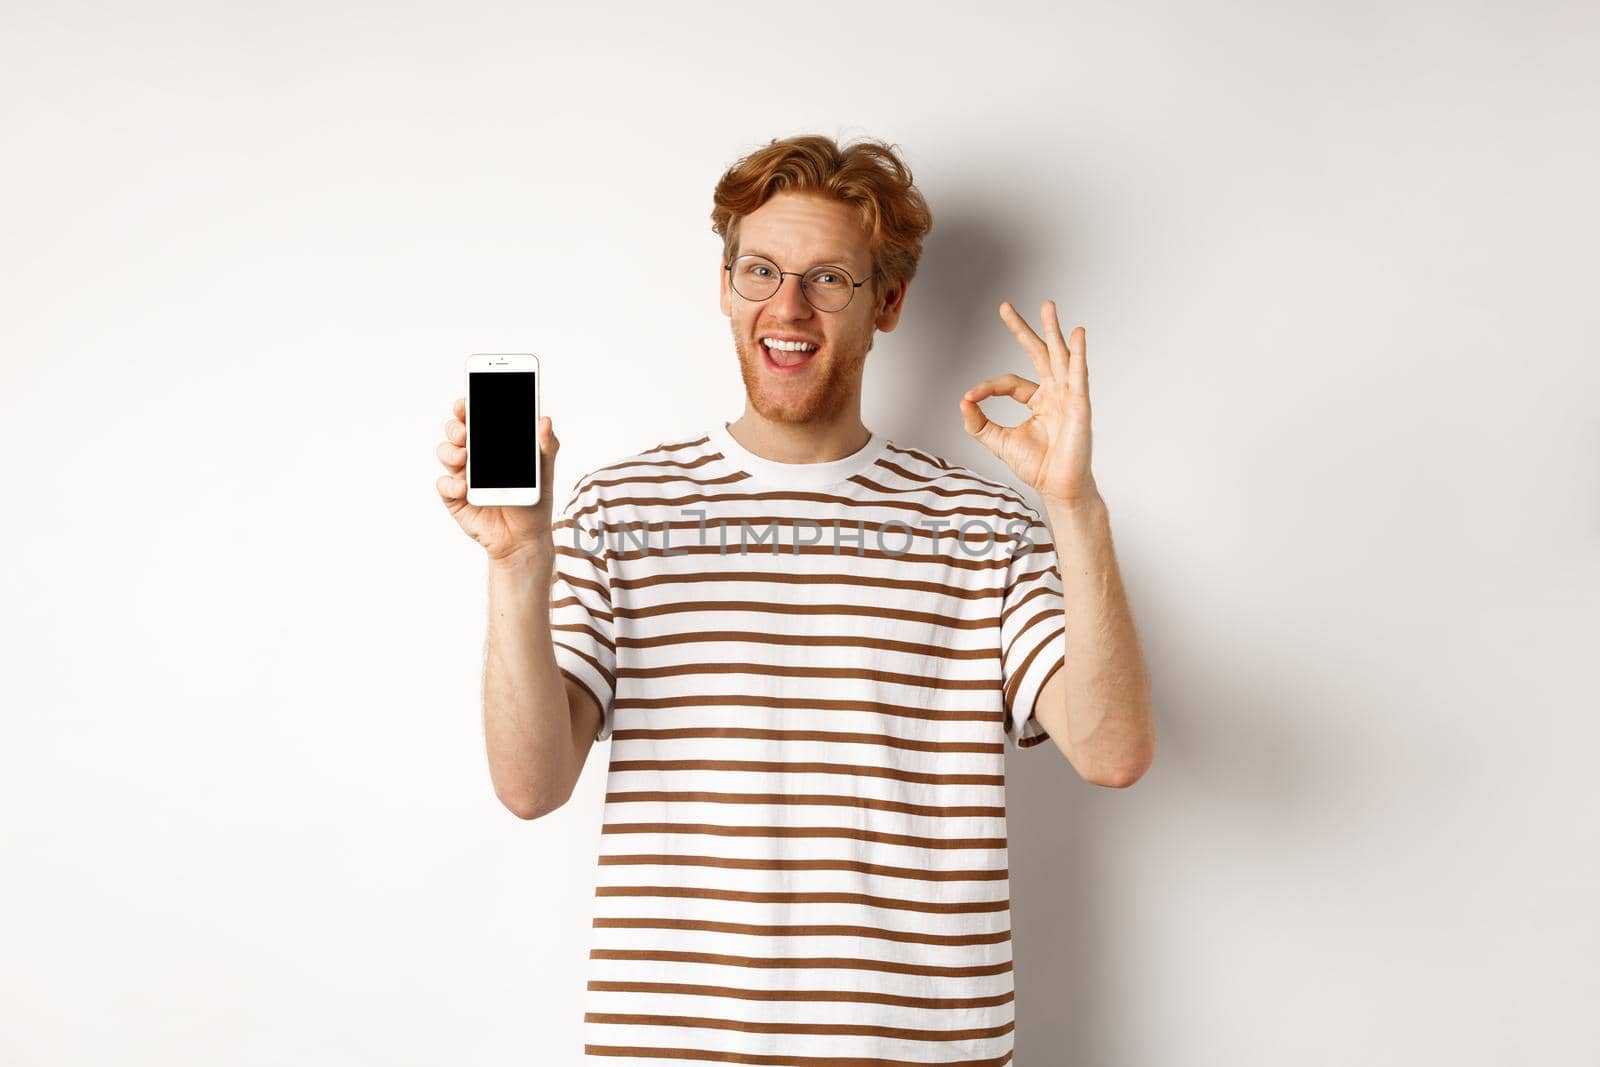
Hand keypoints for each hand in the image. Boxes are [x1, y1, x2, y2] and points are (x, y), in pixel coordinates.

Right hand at [436, 396, 558, 565]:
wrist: (526, 537)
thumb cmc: (533, 501)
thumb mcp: (544, 473)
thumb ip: (546, 446)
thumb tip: (545, 420)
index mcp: (492, 444)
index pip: (476, 418)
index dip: (468, 407)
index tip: (467, 400)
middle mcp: (473, 456)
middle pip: (455, 431)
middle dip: (456, 426)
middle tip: (466, 431)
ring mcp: (462, 475)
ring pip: (445, 453)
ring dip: (450, 451)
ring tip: (464, 456)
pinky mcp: (455, 498)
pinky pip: (444, 486)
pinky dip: (451, 484)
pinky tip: (464, 486)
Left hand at [960, 300, 1098, 508]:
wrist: (1057, 486)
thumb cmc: (1038, 466)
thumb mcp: (998, 440)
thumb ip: (978, 422)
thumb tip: (963, 401)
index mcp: (1038, 401)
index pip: (1010, 382)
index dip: (988, 387)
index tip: (971, 396)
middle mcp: (1054, 393)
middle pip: (1038, 354)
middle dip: (1023, 330)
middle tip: (1006, 307)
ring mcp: (1068, 396)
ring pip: (1059, 356)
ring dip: (1053, 331)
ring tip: (1047, 306)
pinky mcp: (1079, 404)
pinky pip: (1078, 374)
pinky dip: (1078, 353)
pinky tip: (1077, 334)